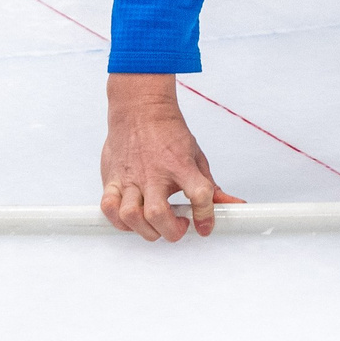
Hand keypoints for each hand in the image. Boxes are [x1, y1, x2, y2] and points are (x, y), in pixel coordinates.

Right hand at [99, 75, 240, 240]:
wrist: (140, 109)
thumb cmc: (167, 132)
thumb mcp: (196, 156)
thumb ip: (210, 185)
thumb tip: (231, 204)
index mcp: (180, 165)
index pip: (200, 194)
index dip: (206, 215)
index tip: (205, 225)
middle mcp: (154, 174)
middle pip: (158, 214)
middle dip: (171, 231)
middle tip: (178, 226)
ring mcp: (131, 177)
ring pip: (130, 215)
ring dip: (145, 229)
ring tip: (154, 225)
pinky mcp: (112, 178)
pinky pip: (108, 207)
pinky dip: (118, 221)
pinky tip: (131, 218)